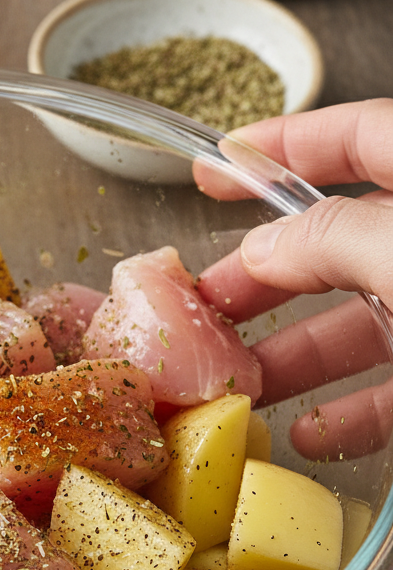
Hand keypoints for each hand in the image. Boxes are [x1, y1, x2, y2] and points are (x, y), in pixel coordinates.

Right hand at [196, 99, 392, 459]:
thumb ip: (332, 242)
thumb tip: (261, 249)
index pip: (362, 135)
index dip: (282, 143)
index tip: (212, 169)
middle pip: (342, 242)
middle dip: (266, 278)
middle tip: (205, 308)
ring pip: (364, 322)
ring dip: (295, 358)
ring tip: (240, 386)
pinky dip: (351, 414)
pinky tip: (311, 434)